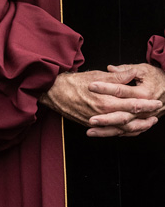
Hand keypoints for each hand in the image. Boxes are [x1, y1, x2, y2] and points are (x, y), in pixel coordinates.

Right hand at [39, 67, 163, 136]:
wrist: (52, 92)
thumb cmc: (73, 82)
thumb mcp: (96, 76)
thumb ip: (117, 77)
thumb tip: (133, 74)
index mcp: (106, 101)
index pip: (133, 104)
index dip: (147, 104)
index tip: (157, 102)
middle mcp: (103, 114)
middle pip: (131, 119)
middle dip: (146, 116)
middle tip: (157, 113)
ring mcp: (98, 122)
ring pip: (123, 129)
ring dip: (139, 127)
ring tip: (149, 123)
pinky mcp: (91, 125)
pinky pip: (112, 132)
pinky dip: (124, 132)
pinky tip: (131, 130)